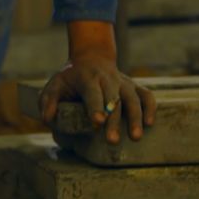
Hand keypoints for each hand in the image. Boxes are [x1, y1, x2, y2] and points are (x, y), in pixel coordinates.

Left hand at [39, 21, 155, 143]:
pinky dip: (150, 108)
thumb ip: (49, 101)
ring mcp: (124, 82)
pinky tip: (150, 124)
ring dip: (136, 117)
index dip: (96, 106)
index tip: (98, 121)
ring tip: (135, 137)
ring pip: (133, 98)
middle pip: (114, 99)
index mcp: (88, 78)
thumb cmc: (71, 77)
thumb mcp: (55, 84)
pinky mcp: (134, 87)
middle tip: (112, 141)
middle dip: (114, 120)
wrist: (92, 58)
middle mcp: (108, 79)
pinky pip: (146, 95)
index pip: (92, 93)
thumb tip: (48, 118)